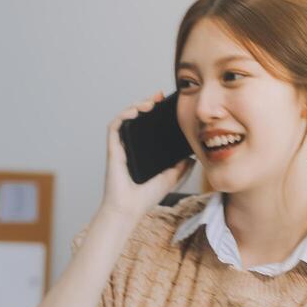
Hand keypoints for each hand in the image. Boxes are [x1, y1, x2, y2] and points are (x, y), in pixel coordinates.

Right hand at [101, 91, 193, 221]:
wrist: (130, 209)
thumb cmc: (146, 197)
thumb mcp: (171, 178)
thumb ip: (181, 167)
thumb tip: (193, 156)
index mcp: (143, 150)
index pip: (148, 125)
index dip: (156, 112)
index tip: (166, 103)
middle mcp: (131, 145)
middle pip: (137, 117)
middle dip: (147, 103)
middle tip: (159, 96)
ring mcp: (122, 146)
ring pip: (126, 117)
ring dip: (137, 105)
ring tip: (150, 102)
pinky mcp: (114, 149)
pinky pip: (115, 126)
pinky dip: (124, 115)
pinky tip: (136, 111)